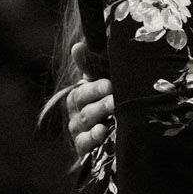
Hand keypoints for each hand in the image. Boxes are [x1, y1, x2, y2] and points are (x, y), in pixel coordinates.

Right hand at [66, 42, 113, 156]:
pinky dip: (93, 138)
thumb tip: (77, 46)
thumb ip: (90, 64)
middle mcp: (76, 112)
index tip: (110, 85)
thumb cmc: (107, 97)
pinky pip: (85, 143)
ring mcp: (78, 131)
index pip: (84, 90)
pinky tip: (103, 132)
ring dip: (101, 118)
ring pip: (87, 123)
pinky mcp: (82, 147)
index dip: (96, 88)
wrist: (110, 129)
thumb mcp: (100, 80)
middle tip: (116, 100)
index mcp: (78, 94)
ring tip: (114, 112)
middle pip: (87, 108)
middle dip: (103, 104)